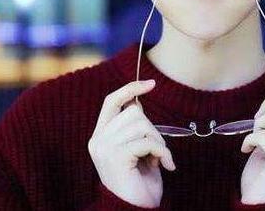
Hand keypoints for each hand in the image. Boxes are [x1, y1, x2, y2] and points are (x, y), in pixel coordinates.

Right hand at [88, 80, 175, 207]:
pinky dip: (163, 152)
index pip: (111, 101)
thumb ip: (134, 127)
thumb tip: (138, 102)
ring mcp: (105, 148)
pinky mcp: (116, 157)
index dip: (130, 89)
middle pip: (133, 112)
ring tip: (158, 158)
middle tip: (157, 149)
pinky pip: (147, 142)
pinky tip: (166, 165)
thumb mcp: (136, 148)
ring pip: (142, 124)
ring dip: (158, 141)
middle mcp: (98, 140)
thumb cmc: (139, 180)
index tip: (151, 83)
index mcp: (101, 135)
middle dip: (153, 128)